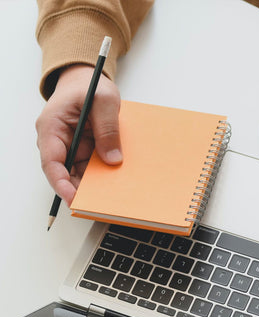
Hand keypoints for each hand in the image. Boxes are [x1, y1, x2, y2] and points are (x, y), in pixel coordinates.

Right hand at [36, 64, 121, 204]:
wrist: (87, 79)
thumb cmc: (90, 84)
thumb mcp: (104, 100)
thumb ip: (108, 128)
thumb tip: (112, 159)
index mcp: (52, 127)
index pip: (52, 162)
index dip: (61, 183)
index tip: (73, 198)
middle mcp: (57, 140)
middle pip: (65, 173)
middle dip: (81, 189)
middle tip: (100, 202)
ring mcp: (70, 146)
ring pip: (78, 173)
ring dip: (93, 183)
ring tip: (111, 195)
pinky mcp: (82, 149)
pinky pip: (90, 166)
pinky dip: (101, 174)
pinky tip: (115, 181)